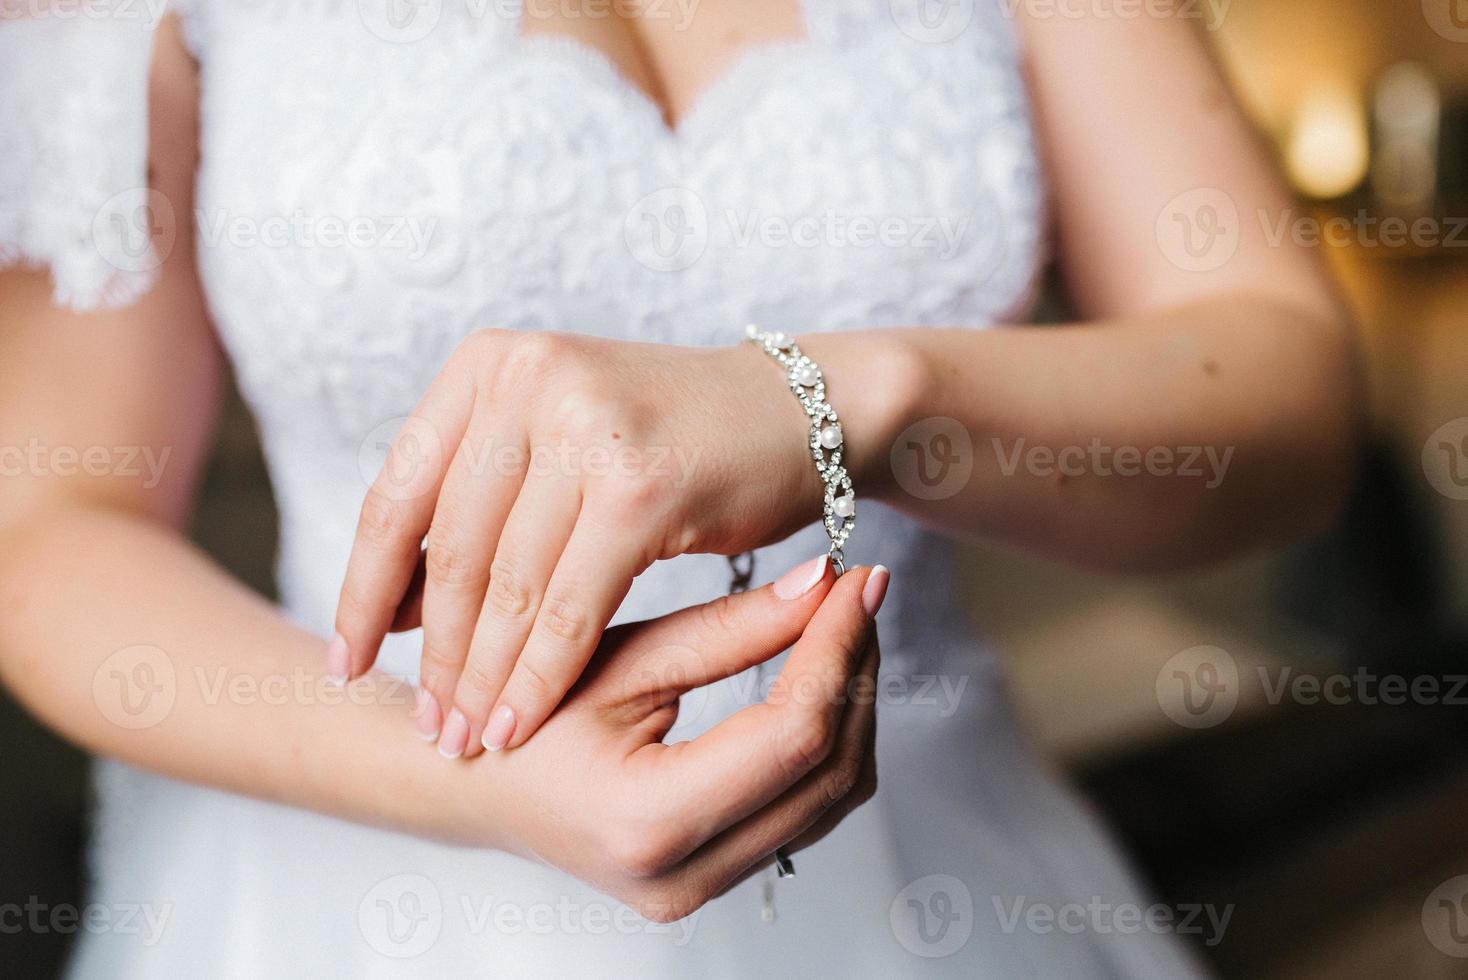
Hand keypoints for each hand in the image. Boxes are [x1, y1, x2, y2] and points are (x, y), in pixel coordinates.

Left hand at [332, 329, 821, 756]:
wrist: (805, 410)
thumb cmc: (677, 438)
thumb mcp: (560, 441)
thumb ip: (482, 504)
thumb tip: (401, 607)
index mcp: (490, 364)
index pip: (399, 494)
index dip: (364, 589)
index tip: (348, 663)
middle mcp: (527, 380)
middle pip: (451, 548)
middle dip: (433, 652)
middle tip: (426, 723)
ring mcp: (585, 427)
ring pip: (508, 584)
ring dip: (481, 675)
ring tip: (467, 737)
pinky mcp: (639, 486)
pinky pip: (570, 606)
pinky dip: (540, 675)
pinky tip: (520, 721)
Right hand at [477, 561, 886, 921]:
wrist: (469, 783)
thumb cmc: (519, 714)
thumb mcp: (620, 658)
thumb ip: (729, 629)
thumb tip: (821, 586)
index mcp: (648, 821)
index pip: (792, 735)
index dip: (836, 651)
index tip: (855, 584)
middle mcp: (684, 875)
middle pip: (829, 772)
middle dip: (855, 673)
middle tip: (858, 593)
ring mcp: (702, 887)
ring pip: (830, 798)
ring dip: (849, 708)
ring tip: (841, 628)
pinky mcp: (713, 876)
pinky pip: (804, 812)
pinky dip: (823, 742)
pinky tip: (815, 679)